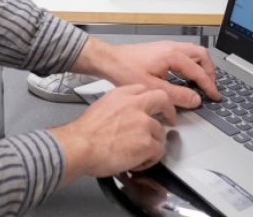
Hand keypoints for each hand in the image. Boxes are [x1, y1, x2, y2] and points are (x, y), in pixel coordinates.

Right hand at [50, 84, 174, 182]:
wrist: (82, 145)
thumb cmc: (86, 131)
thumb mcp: (101, 105)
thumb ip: (117, 105)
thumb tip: (124, 115)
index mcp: (122, 94)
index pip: (144, 90)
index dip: (150, 100)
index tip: (153, 107)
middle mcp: (136, 104)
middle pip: (162, 100)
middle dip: (169, 110)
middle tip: (170, 119)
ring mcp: (144, 123)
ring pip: (161, 132)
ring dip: (153, 143)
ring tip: (140, 153)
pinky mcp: (147, 142)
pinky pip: (158, 151)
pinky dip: (150, 160)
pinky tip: (138, 162)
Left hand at [71, 38, 220, 107]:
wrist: (110, 60)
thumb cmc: (125, 71)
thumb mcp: (152, 88)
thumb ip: (176, 94)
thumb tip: (195, 99)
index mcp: (172, 55)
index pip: (199, 70)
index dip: (209, 85)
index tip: (215, 96)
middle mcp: (172, 47)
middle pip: (201, 55)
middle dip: (210, 71)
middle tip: (211, 88)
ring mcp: (167, 46)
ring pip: (194, 52)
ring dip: (202, 66)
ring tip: (203, 82)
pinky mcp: (162, 49)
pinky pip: (185, 53)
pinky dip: (193, 64)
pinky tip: (188, 76)